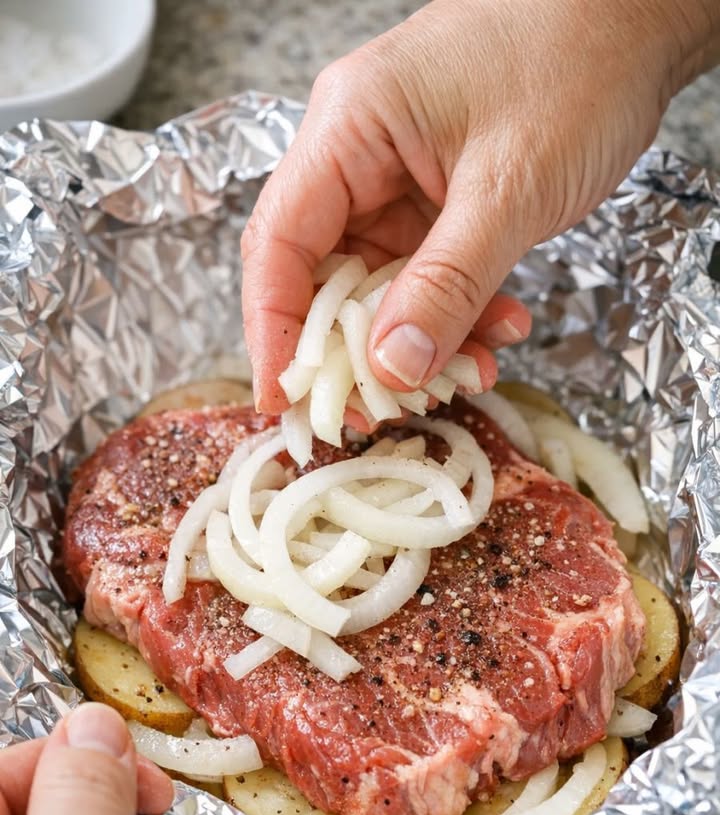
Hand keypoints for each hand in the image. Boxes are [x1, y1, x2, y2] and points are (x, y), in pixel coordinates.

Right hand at [242, 0, 718, 413]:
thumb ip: (445, 286)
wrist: (636, 20)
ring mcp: (397, 176)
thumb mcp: (507, 191)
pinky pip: (425, 273)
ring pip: (378, 284)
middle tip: (377, 411)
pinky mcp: (437, 198)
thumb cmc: (576, 65)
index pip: (278, 242)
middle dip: (350, 350)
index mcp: (348, 128)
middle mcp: (358, 154)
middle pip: (320, 272)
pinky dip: (454, 313)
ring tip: (467, 374)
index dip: (271, 330)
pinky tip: (497, 332)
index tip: (281, 400)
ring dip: (417, 340)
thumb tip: (392, 370)